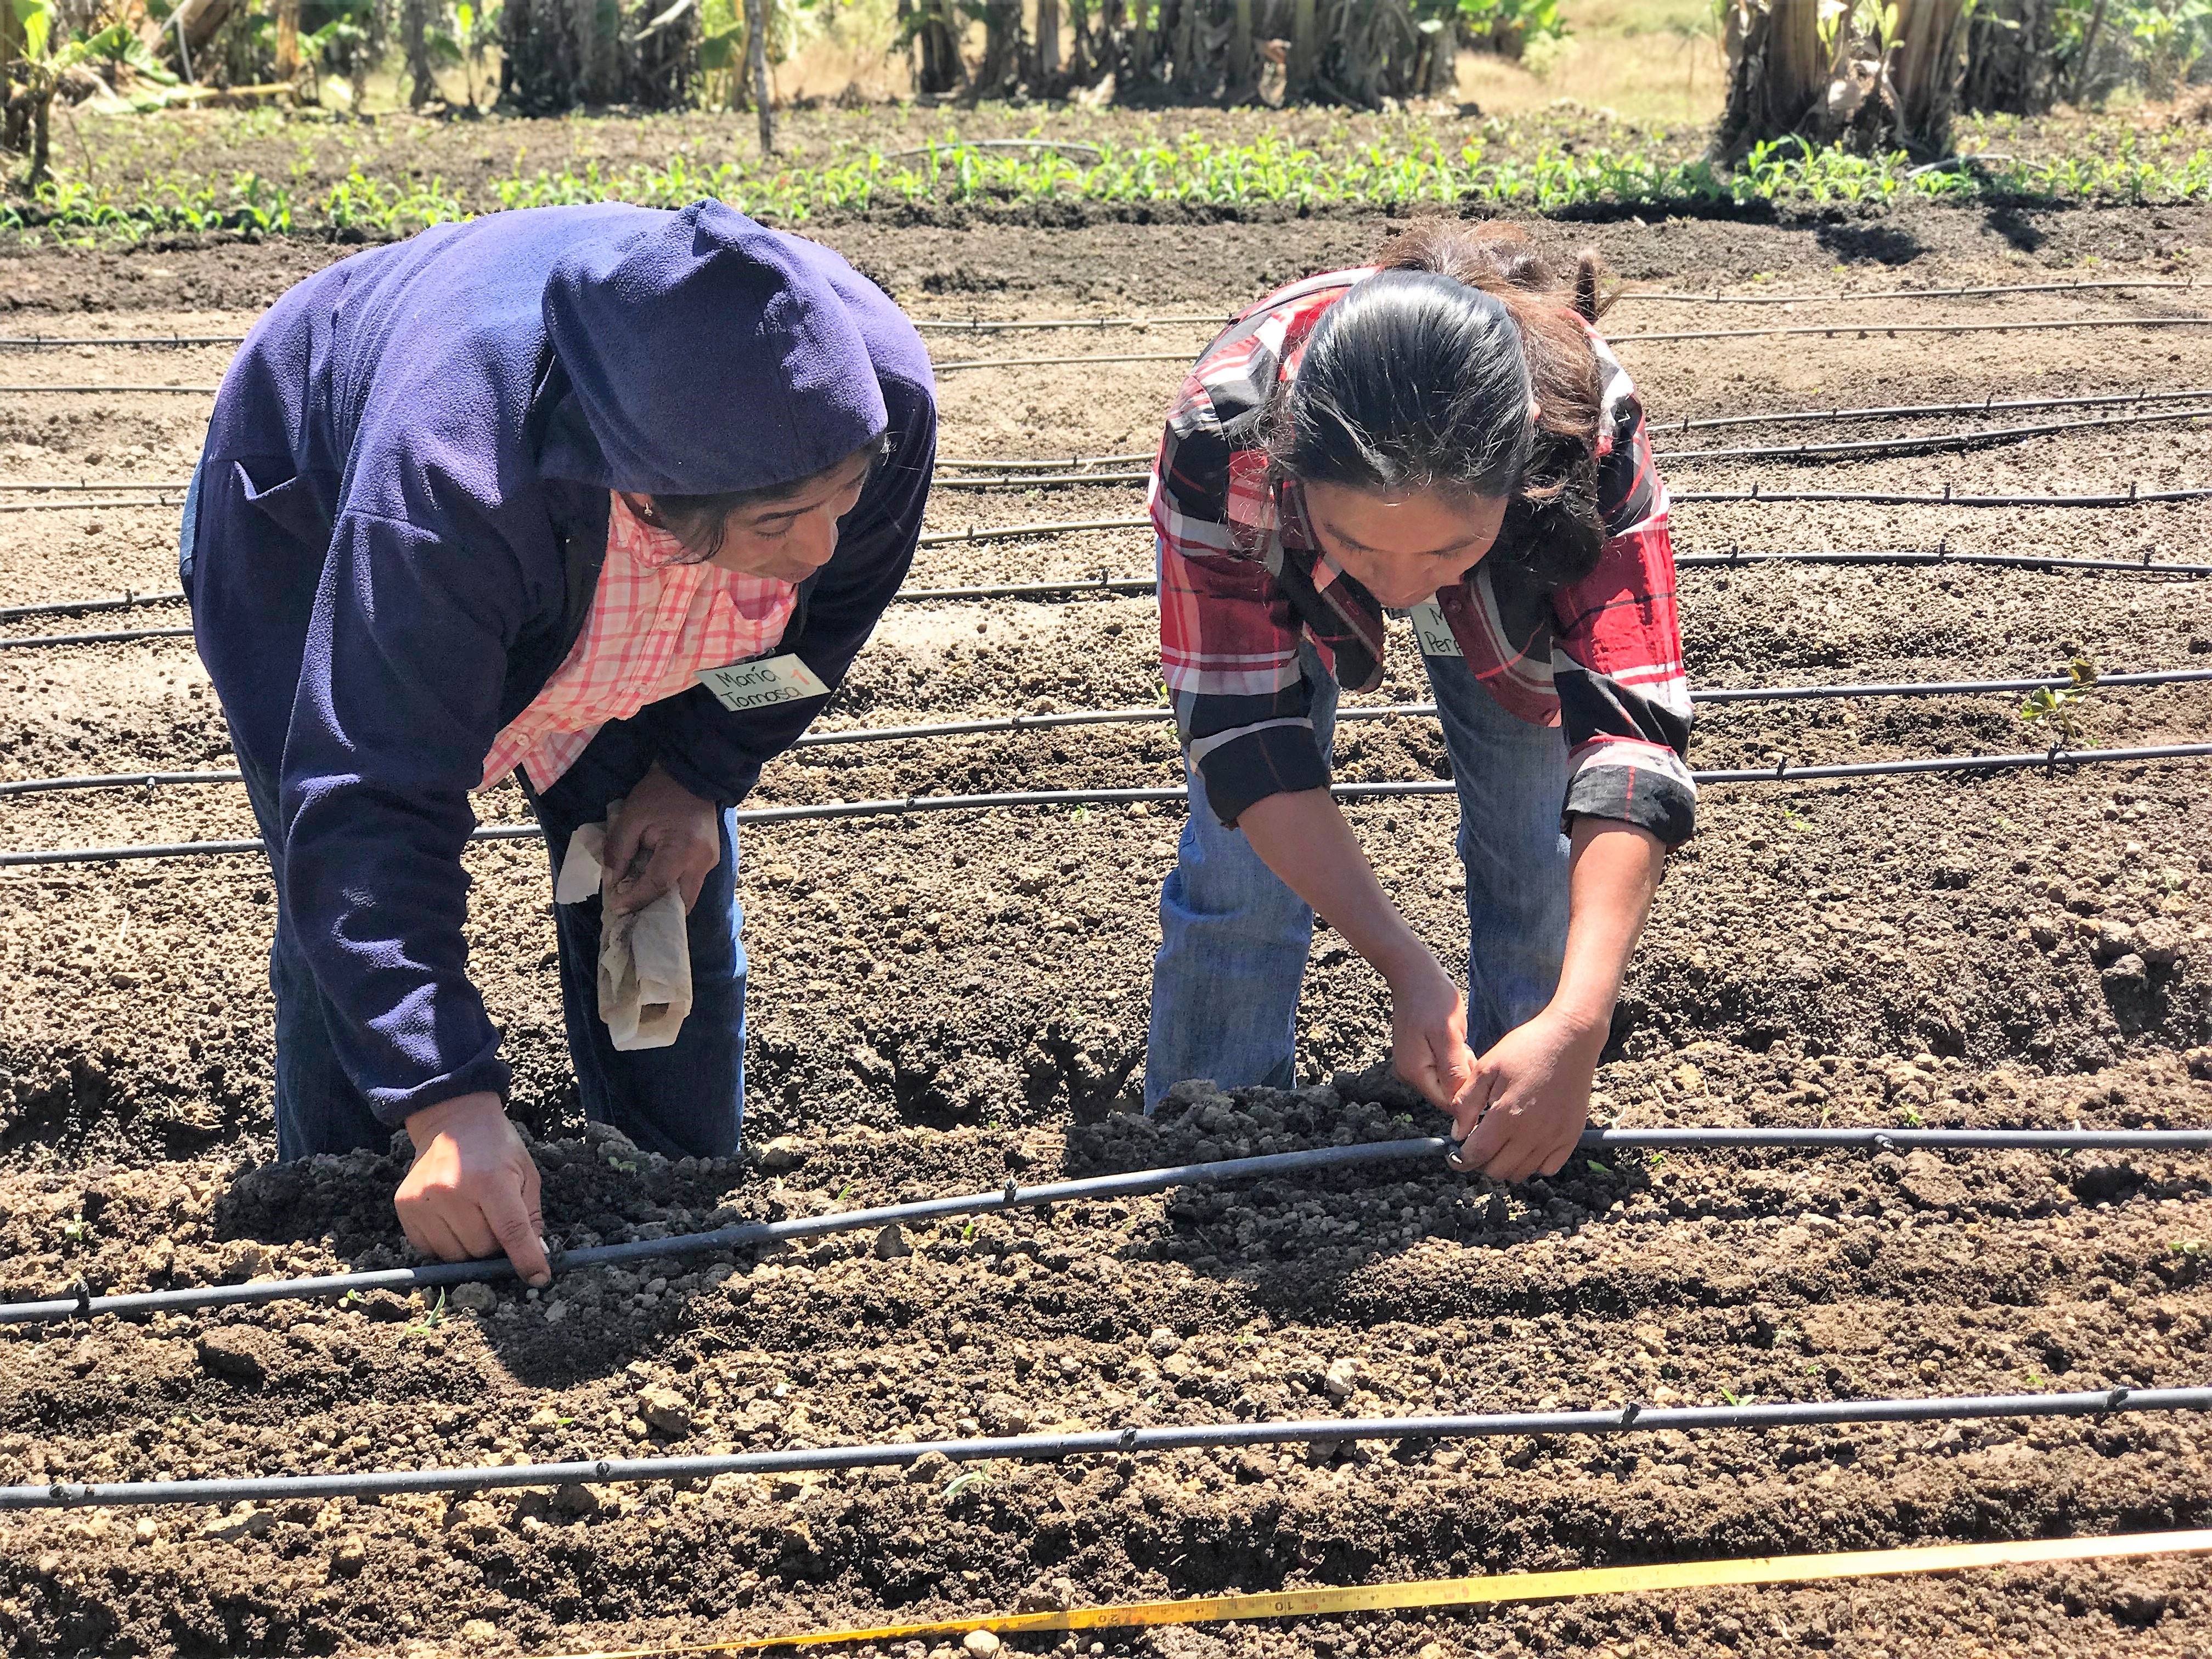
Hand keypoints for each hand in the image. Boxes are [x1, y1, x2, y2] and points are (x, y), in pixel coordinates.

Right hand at [395, 1092, 551, 1285]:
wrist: (453, 1120)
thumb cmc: (497, 1148)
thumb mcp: (526, 1174)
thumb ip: (531, 1216)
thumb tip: (536, 1256)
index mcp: (490, 1180)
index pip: (511, 1231)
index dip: (526, 1259)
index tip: (538, 1278)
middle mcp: (452, 1191)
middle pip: (481, 1249)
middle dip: (494, 1243)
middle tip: (494, 1218)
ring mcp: (424, 1200)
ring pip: (455, 1254)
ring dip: (469, 1245)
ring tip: (472, 1215)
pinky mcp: (404, 1206)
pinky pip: (429, 1249)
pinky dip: (445, 1243)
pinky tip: (451, 1218)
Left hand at [603, 762, 719, 916]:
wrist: (691, 775)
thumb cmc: (659, 793)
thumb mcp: (631, 817)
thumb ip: (619, 850)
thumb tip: (611, 880)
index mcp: (683, 849)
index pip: (658, 885)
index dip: (636, 899)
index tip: (617, 909)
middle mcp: (702, 861)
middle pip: (683, 902)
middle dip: (659, 912)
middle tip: (635, 917)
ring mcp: (711, 860)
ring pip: (689, 895)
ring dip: (667, 903)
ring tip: (643, 904)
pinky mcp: (711, 857)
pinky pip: (692, 882)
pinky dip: (674, 889)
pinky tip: (656, 887)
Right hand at [1386, 953, 1476, 1113]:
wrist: (1413, 973)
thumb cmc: (1432, 998)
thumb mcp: (1448, 1034)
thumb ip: (1454, 1070)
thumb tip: (1462, 1105)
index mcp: (1415, 1072)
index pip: (1448, 1103)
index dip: (1469, 1094)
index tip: (1480, 1070)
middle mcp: (1409, 1073)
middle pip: (1446, 1092)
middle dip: (1464, 1077)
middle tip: (1467, 1048)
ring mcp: (1412, 1064)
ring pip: (1446, 1079)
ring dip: (1460, 1065)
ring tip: (1460, 1040)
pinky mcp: (1417, 1054)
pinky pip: (1441, 1067)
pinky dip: (1453, 1057)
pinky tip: (1455, 1038)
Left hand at [1448, 1009, 1604, 1182]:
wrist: (1570, 1038)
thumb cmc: (1526, 1048)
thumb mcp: (1487, 1068)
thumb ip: (1467, 1103)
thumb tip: (1457, 1133)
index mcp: (1507, 1115)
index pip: (1477, 1155)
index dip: (1461, 1160)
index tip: (1456, 1156)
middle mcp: (1532, 1133)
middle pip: (1498, 1170)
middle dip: (1482, 1162)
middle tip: (1480, 1145)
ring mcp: (1554, 1138)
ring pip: (1522, 1173)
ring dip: (1506, 1164)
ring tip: (1501, 1144)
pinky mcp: (1571, 1136)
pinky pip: (1549, 1168)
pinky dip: (1534, 1164)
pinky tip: (1527, 1144)